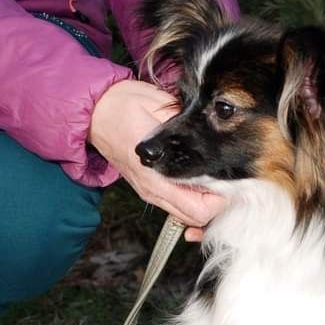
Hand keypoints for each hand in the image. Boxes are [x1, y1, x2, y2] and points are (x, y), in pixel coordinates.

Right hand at [89, 80, 224, 240]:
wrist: (94, 112)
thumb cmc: (121, 106)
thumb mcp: (156, 108)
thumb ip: (182, 126)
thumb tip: (210, 128)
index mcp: (155, 176)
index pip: (200, 209)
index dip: (220, 198)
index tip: (229, 179)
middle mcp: (153, 191)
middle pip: (197, 218)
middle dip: (216, 203)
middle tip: (227, 180)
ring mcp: (150, 192)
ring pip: (188, 216)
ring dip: (205, 203)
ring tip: (217, 182)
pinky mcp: (150, 189)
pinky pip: (178, 206)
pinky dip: (193, 202)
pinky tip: (202, 187)